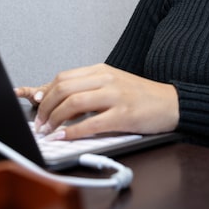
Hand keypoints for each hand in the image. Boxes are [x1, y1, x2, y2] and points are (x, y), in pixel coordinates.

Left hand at [15, 64, 178, 139]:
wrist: (172, 103)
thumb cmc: (141, 96)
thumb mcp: (112, 84)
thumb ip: (88, 89)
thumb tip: (58, 101)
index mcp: (101, 71)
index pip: (64, 77)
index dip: (45, 92)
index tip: (36, 104)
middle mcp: (106, 79)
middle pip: (64, 88)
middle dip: (46, 108)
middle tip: (40, 124)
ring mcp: (115, 96)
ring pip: (74, 103)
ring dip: (55, 120)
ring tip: (49, 132)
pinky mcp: (124, 115)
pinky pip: (92, 123)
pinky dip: (73, 132)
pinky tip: (64, 138)